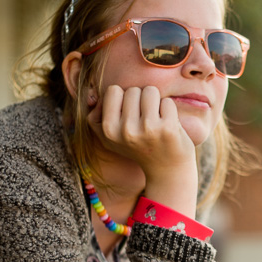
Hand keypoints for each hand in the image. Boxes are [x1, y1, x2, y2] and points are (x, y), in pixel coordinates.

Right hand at [87, 85, 198, 214]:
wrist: (166, 171)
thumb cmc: (138, 147)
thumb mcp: (110, 138)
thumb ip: (95, 118)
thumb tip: (91, 97)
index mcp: (109, 130)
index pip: (113, 90)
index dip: (123, 99)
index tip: (130, 114)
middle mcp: (126, 130)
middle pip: (133, 90)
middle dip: (140, 100)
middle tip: (145, 120)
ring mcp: (148, 129)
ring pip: (150, 91)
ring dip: (156, 102)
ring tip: (156, 120)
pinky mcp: (168, 128)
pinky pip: (167, 102)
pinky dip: (169, 110)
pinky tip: (168, 126)